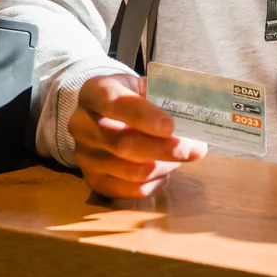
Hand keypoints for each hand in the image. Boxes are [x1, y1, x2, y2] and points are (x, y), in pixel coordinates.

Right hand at [69, 73, 207, 198]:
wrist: (102, 115)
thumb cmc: (130, 97)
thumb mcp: (142, 85)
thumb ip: (163, 96)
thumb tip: (192, 115)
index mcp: (93, 92)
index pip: (113, 102)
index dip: (143, 116)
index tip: (171, 126)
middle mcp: (81, 125)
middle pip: (124, 144)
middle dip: (165, 149)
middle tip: (195, 148)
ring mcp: (84, 156)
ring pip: (131, 171)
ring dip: (165, 166)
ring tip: (182, 156)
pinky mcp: (92, 180)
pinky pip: (130, 190)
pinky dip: (155, 183)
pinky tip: (166, 171)